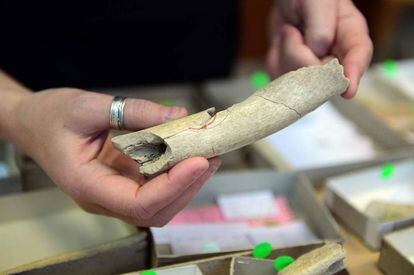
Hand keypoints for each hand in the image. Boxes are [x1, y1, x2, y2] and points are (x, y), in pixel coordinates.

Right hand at [11, 88, 220, 225]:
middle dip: (187, 186)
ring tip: (209, 155)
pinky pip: (155, 187)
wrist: (33, 122)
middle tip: (211, 156)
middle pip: (155, 210)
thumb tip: (179, 116)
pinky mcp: (123, 182)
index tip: (199, 161)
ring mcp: (114, 192)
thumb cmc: (51, 116)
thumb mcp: (88, 106)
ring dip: (187, 183)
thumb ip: (134, 112)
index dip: (173, 186)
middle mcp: (103, 197)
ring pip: (159, 204)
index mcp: (87, 185)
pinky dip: (177, 174)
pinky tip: (191, 154)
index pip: (139, 203)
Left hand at [267, 0, 372, 97]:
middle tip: (291, 30)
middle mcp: (336, 58)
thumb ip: (321, 26)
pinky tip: (282, 44)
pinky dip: (275, 58)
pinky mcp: (296, 77)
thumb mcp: (317, 1)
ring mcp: (316, 71)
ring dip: (286, 52)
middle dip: (300, 55)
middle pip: (322, 75)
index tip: (348, 91)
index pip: (359, 56)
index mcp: (351, 35)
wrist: (286, 2)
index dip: (353, 74)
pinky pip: (282, 77)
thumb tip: (317, 53)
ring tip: (289, 31)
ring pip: (299, 79)